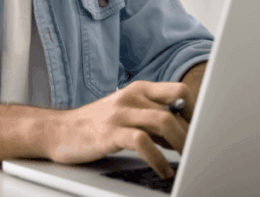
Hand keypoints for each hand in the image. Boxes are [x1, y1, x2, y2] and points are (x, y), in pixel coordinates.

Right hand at [44, 81, 189, 178]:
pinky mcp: (110, 133)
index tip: (201, 132)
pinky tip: (162, 169)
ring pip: (164, 121)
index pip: (179, 91)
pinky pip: (143, 142)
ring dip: (181, 145)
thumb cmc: (96, 126)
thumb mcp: (128, 115)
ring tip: (186, 161)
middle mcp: (131, 96)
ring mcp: (120, 113)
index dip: (195, 112)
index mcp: (139, 89)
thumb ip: (154, 120)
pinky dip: (158, 159)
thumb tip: (185, 134)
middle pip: (175, 110)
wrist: (58, 131)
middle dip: (190, 135)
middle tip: (196, 152)